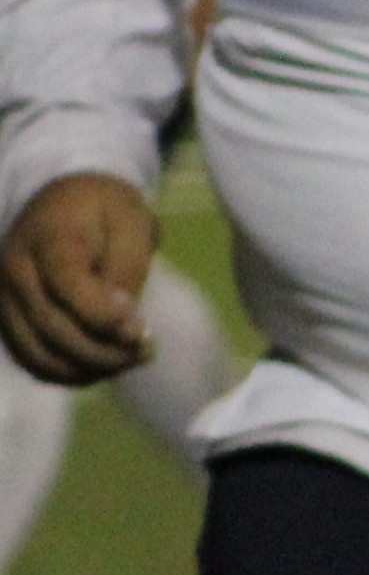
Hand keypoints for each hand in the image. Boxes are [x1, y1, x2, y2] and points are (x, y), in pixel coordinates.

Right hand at [0, 175, 156, 384]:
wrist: (68, 202)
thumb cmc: (108, 212)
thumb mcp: (131, 226)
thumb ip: (125, 273)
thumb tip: (121, 327)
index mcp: (46, 238)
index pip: (67, 286)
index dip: (104, 316)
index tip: (142, 328)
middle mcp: (14, 271)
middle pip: (52, 327)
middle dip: (105, 350)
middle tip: (147, 350)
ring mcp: (5, 300)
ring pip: (39, 353)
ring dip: (90, 367)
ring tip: (133, 358)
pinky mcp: (10, 321)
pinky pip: (35, 361)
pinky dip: (71, 372)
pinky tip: (107, 364)